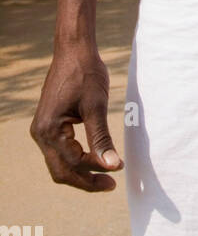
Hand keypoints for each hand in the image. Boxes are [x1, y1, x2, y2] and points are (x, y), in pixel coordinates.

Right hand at [31, 43, 123, 190]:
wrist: (74, 50)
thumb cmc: (86, 73)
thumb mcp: (96, 106)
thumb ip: (102, 138)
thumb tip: (112, 165)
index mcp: (50, 130)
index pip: (74, 163)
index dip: (96, 170)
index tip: (119, 170)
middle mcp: (41, 134)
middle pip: (62, 171)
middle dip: (86, 180)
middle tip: (111, 185)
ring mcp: (42, 131)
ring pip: (59, 164)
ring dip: (81, 172)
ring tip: (105, 175)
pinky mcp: (48, 126)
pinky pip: (59, 152)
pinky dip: (76, 160)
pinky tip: (94, 159)